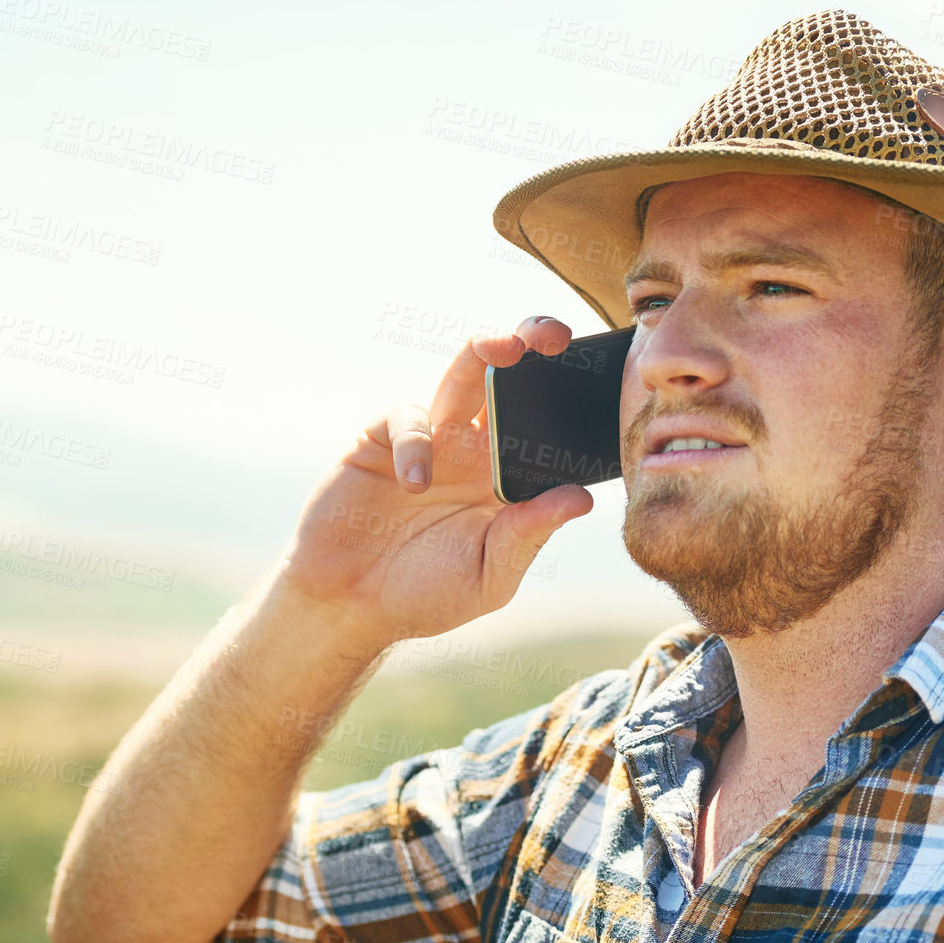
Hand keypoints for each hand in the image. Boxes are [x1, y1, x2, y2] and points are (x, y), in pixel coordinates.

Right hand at [276, 316, 594, 647]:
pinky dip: (416, 442)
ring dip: (484, 350)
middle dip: (531, 345)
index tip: (595, 377)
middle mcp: (472, 449)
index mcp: (507, 479)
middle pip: (509, 380)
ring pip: (463, 375)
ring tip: (503, 347)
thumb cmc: (424, 595)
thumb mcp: (490, 575)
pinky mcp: (381, 440)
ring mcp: (429, 439)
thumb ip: (528, 535)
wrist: (348, 606)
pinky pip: (407, 418)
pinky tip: (414, 484)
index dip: (568, 395)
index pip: (545, 423)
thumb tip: (580, 498)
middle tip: (554, 336)